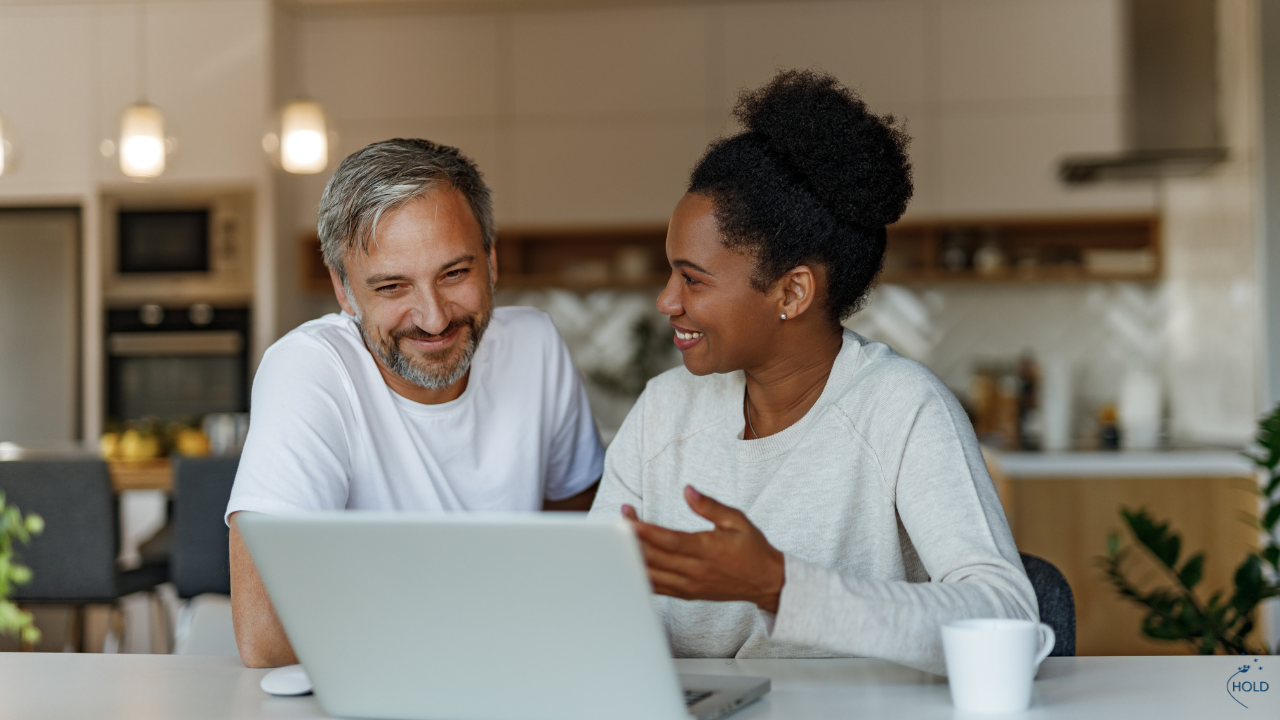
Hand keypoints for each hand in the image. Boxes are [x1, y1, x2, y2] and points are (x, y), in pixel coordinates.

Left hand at [622, 486, 784, 613]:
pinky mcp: (686, 594)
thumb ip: (709, 506)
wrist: (766, 582)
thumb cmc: (752, 548)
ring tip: (619, 539)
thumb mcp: (736, 520)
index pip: (669, 541)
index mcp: (706, 550)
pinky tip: (628, 561)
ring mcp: (688, 586)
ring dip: (631, 557)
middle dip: (632, 539)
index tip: (627, 519)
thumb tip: (688, 490)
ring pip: (650, 574)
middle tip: (618, 520)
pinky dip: (640, 575)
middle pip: (654, 557)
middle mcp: (694, 571)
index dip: (645, 531)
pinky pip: (656, 587)